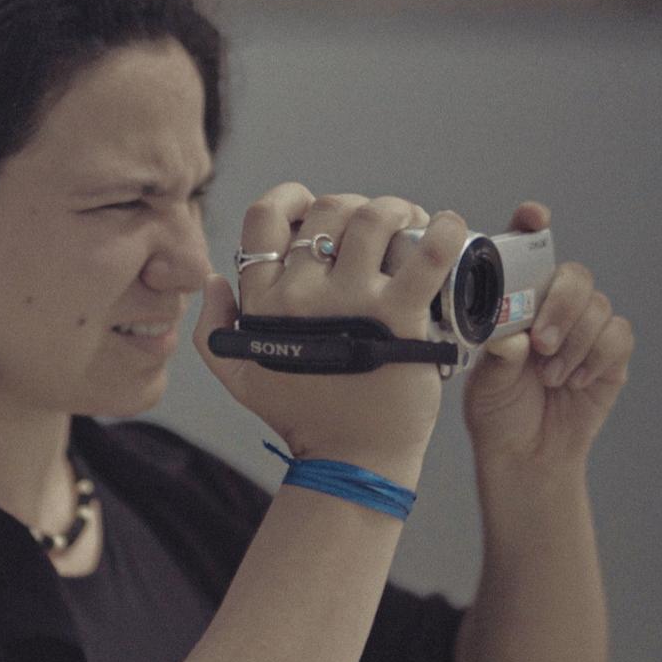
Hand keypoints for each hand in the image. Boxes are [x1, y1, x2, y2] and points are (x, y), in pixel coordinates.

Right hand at [193, 184, 470, 487]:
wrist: (353, 461)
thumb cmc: (302, 417)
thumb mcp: (237, 376)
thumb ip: (213, 328)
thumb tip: (215, 279)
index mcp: (262, 303)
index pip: (264, 219)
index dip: (290, 200)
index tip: (311, 207)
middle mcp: (302, 295)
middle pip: (326, 212)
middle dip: (353, 206)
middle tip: (376, 224)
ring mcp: (352, 302)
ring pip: (371, 218)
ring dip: (396, 208)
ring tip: (410, 222)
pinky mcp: (401, 317)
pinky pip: (427, 256)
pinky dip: (442, 231)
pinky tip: (448, 223)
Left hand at [462, 202, 634, 473]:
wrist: (525, 455)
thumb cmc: (496, 411)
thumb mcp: (484, 383)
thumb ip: (499, 356)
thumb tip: (514, 337)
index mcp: (515, 302)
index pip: (526, 251)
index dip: (532, 225)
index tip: (533, 217)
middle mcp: (552, 307)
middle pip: (573, 275)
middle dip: (561, 305)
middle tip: (542, 344)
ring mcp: (584, 328)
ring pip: (598, 305)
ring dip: (575, 341)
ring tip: (549, 376)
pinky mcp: (611, 355)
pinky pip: (618, 335)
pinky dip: (597, 357)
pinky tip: (575, 380)